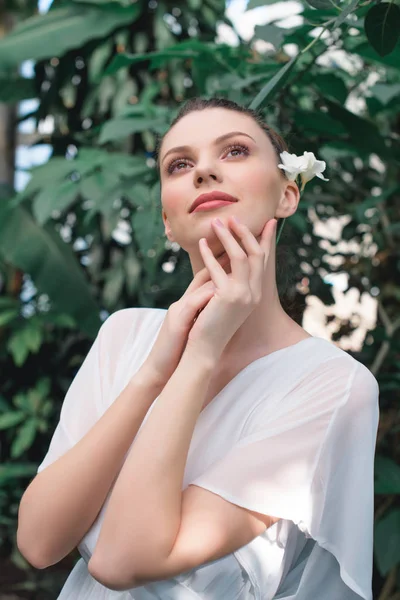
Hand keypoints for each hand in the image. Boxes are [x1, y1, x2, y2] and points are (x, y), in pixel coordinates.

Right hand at [140, 251, 230, 387]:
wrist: (161, 367)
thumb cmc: (178, 348)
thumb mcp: (192, 327)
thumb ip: (203, 313)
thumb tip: (219, 304)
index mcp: (188, 304)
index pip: (206, 280)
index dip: (223, 266)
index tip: (241, 254)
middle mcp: (183, 302)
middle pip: (203, 275)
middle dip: (222, 260)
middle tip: (242, 248)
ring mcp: (179, 310)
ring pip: (198, 285)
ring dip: (216, 271)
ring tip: (234, 259)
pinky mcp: (177, 321)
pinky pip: (193, 303)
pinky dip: (207, 295)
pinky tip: (220, 289)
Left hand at [185, 215, 277, 361]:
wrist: (206, 347)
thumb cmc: (212, 322)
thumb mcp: (226, 299)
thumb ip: (230, 281)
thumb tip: (228, 262)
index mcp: (256, 292)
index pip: (263, 260)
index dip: (266, 239)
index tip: (269, 221)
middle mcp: (254, 293)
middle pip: (255, 254)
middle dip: (245, 232)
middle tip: (233, 217)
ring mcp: (243, 295)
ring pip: (240, 257)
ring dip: (228, 237)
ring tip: (216, 223)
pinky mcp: (228, 297)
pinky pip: (218, 269)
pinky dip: (209, 255)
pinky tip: (201, 244)